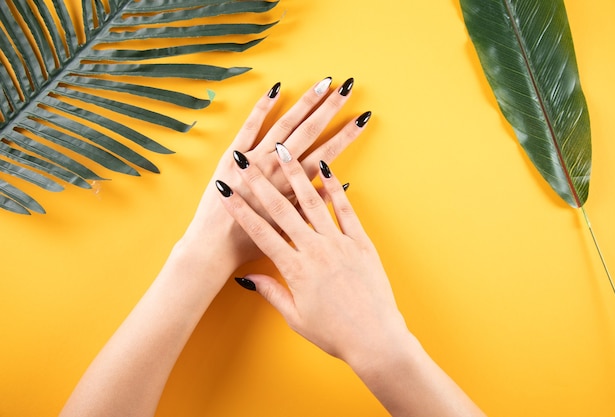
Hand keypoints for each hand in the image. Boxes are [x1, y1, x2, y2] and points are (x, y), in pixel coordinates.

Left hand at [179, 77, 371, 270]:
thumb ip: (312, 206)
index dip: (347, 135)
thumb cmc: (251, 243)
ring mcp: (254, 160)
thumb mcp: (289, 229)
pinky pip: (250, 126)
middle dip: (331, 108)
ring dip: (305, 102)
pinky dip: (263, 108)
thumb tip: (335, 186)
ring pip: (285, 124)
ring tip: (322, 83)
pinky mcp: (232, 157)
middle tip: (346, 87)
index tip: (362, 118)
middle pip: (310, 131)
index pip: (328, 154)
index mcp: (293, 188)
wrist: (214, 247)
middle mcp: (277, 169)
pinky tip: (276, 89)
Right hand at [216, 143, 409, 365]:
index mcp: (295, 270)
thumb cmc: (334, 333)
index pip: (260, 232)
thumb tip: (247, 278)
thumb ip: (271, 292)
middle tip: (247, 161)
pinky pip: (346, 210)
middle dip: (261, 183)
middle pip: (282, 210)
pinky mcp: (361, 243)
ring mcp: (340, 244)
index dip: (241, 210)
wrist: (374, 339)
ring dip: (295, 175)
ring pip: (313, 202)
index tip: (227, 192)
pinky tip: (326, 169)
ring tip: (283, 151)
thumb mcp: (296, 317)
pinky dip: (336, 188)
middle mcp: (315, 251)